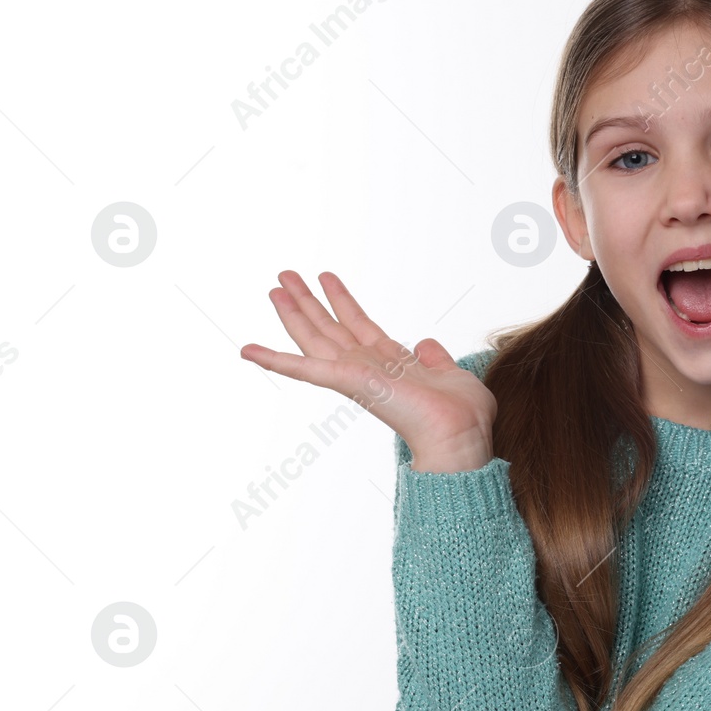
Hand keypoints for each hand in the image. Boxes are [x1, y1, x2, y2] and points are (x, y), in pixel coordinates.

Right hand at [239, 271, 495, 469]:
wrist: (460, 435)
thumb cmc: (462, 415)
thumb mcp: (450, 374)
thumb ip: (435, 358)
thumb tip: (426, 343)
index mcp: (391, 363)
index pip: (359, 326)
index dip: (342, 301)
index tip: (326, 277)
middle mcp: (369, 367)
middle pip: (330, 327)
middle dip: (308, 300)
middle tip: (285, 275)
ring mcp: (356, 374)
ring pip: (315, 338)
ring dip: (293, 313)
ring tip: (275, 286)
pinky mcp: (349, 382)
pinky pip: (306, 370)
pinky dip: (275, 360)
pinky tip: (248, 350)